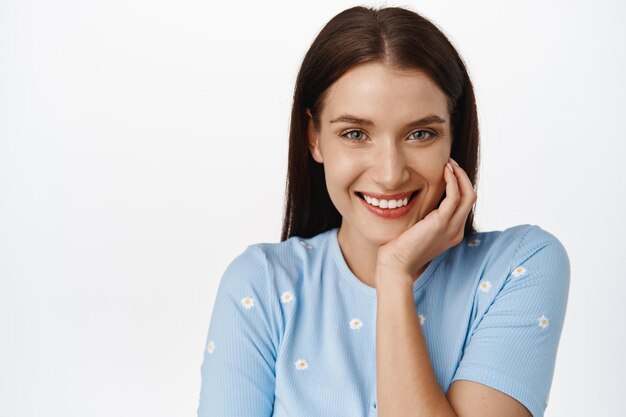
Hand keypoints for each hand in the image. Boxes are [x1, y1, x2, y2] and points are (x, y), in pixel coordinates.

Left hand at [374, 157, 476, 285]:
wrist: (396, 265)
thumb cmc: (400, 248)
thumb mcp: (418, 230)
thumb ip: (425, 217)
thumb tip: (421, 199)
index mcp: (452, 232)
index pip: (464, 204)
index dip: (460, 185)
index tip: (448, 171)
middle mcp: (456, 230)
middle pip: (471, 197)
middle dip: (463, 177)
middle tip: (450, 163)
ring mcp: (451, 228)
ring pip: (468, 195)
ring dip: (460, 176)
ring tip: (449, 163)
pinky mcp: (441, 223)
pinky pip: (454, 196)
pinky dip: (452, 181)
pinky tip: (444, 171)